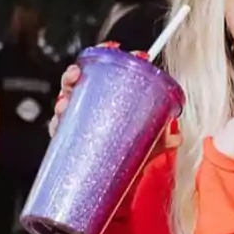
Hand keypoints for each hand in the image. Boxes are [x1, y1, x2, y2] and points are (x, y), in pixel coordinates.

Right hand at [48, 43, 181, 157]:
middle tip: (78, 73)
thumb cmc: (132, 157)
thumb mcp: (150, 144)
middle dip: (75, 74)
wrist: (120, 185)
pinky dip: (57, 122)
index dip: (108, 57)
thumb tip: (176, 136)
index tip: (113, 48)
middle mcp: (93, 109)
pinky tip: (60, 119)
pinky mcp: (71, 143)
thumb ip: (163, 140)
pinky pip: (59, 128)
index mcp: (112, 101)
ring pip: (67, 101)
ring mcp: (81, 124)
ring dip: (64, 95)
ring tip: (67, 97)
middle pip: (81, 83)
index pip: (108, 73)